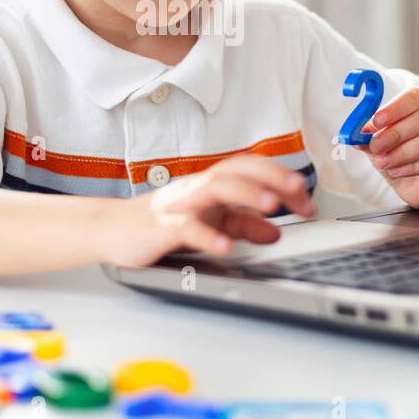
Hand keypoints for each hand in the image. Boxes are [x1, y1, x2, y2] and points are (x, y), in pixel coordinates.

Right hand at [101, 155, 314, 266]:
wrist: (113, 230)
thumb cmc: (161, 223)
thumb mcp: (210, 223)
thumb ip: (241, 226)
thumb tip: (275, 232)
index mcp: (210, 185)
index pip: (250, 170)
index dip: (280, 178)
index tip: (306, 199)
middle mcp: (197, 188)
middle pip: (236, 172)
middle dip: (270, 178)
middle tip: (298, 191)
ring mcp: (180, 204)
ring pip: (214, 189)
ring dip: (245, 195)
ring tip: (270, 207)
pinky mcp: (162, 226)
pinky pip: (186, 227)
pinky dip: (207, 236)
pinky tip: (225, 247)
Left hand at [355, 87, 418, 207]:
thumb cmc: (404, 153)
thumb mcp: (382, 143)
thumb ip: (370, 137)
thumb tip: (355, 134)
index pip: (415, 96)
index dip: (395, 108)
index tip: (376, 121)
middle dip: (396, 133)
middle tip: (376, 146)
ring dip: (403, 152)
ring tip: (384, 162)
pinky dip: (413, 167)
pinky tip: (397, 171)